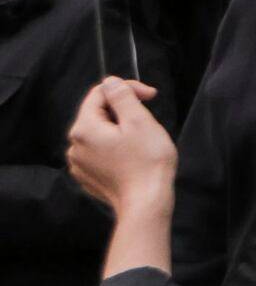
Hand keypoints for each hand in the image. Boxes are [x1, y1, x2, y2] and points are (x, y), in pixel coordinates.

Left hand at [66, 78, 174, 213]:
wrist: (146, 203)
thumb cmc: (147, 163)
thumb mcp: (139, 120)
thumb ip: (122, 96)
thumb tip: (111, 82)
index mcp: (84, 128)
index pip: (100, 93)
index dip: (127, 89)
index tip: (150, 96)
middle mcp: (75, 145)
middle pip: (98, 113)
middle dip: (123, 111)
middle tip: (149, 119)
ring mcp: (79, 163)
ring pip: (99, 133)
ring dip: (119, 130)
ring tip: (141, 141)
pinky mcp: (88, 176)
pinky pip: (99, 152)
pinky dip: (114, 148)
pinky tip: (131, 156)